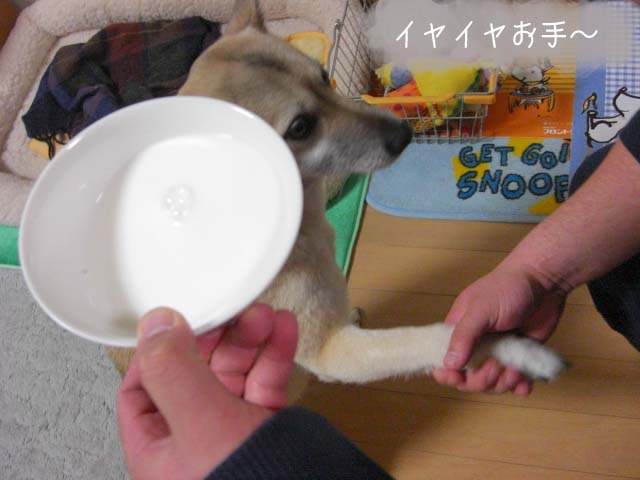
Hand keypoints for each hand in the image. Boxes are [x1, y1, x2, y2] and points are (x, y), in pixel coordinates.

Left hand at [118, 305, 297, 479]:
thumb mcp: (201, 424)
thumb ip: (174, 371)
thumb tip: (154, 322)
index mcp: (158, 448)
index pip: (143, 388)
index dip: (160, 350)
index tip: (184, 319)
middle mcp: (191, 440)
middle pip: (194, 373)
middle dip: (218, 338)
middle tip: (238, 312)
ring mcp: (230, 432)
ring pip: (234, 374)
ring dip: (251, 341)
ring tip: (268, 316)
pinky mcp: (264, 427)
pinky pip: (265, 383)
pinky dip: (275, 355)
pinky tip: (285, 332)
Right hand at [432, 264, 565, 395]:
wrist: (543, 281)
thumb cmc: (506, 288)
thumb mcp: (480, 311)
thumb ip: (464, 336)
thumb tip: (448, 363)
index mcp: (459, 332)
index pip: (444, 361)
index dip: (448, 374)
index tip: (459, 378)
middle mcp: (476, 345)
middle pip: (469, 378)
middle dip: (482, 379)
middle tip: (496, 367)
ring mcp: (498, 352)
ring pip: (493, 383)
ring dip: (503, 383)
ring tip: (515, 369)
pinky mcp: (519, 356)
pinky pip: (515, 380)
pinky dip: (520, 385)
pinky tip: (525, 383)